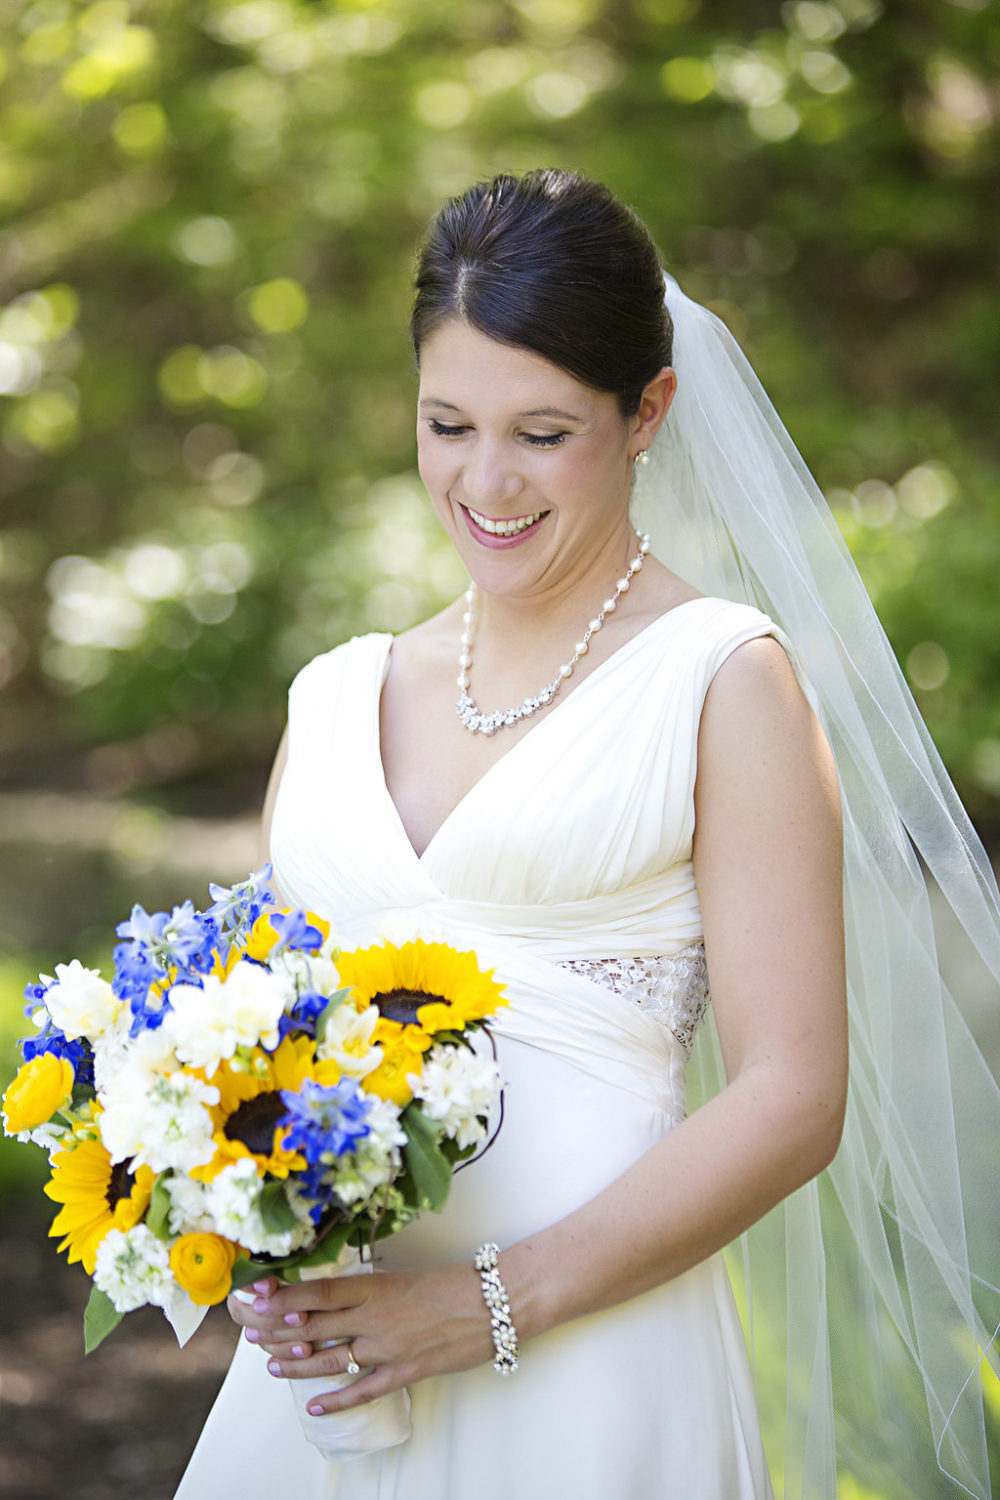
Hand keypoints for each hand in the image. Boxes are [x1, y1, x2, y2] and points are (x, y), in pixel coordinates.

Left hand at [226, 1261, 494, 1413]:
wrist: (496, 1301)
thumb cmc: (454, 1283)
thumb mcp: (404, 1276)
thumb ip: (371, 1289)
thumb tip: (337, 1296)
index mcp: (376, 1285)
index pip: (318, 1291)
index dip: (283, 1296)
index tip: (254, 1296)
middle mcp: (376, 1316)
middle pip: (315, 1324)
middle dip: (277, 1330)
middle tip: (250, 1331)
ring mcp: (389, 1347)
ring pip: (330, 1357)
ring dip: (296, 1363)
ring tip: (269, 1365)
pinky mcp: (406, 1372)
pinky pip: (363, 1390)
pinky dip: (337, 1399)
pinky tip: (314, 1406)